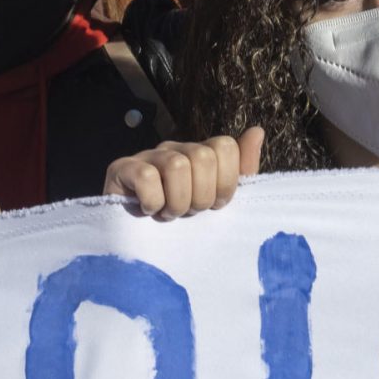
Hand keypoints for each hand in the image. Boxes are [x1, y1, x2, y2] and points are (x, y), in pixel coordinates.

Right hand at [104, 128, 264, 219]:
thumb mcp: (217, 201)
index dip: (225, 183)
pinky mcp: (121, 168)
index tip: (214, 206)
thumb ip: (242, 170)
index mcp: (199, 154)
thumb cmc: (182, 224)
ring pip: (177, 165)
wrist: (134, 246)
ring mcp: (147, 156)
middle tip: (188, 212)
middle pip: (203, 157)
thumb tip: (257, 131)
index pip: (225, 147)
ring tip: (168, 213)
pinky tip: (147, 211)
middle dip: (200, 197)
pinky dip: (152, 201)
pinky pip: (147, 176)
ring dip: (176, 202)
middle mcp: (175, 149)